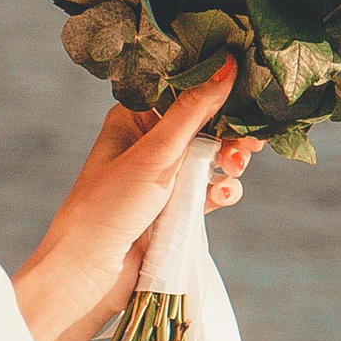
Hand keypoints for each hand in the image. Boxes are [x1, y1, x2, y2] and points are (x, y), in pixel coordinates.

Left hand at [14, 66, 260, 340]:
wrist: (88, 276)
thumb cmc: (108, 207)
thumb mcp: (155, 154)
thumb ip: (194, 111)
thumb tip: (228, 64)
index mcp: (134, 119)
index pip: (184, 93)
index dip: (218, 92)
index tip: (250, 93)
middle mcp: (148, 144)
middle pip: (205, 126)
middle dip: (231, 133)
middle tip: (252, 142)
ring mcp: (162, 178)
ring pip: (211, 160)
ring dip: (229, 162)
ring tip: (233, 170)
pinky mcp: (173, 210)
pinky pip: (208, 192)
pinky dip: (220, 191)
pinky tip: (223, 195)